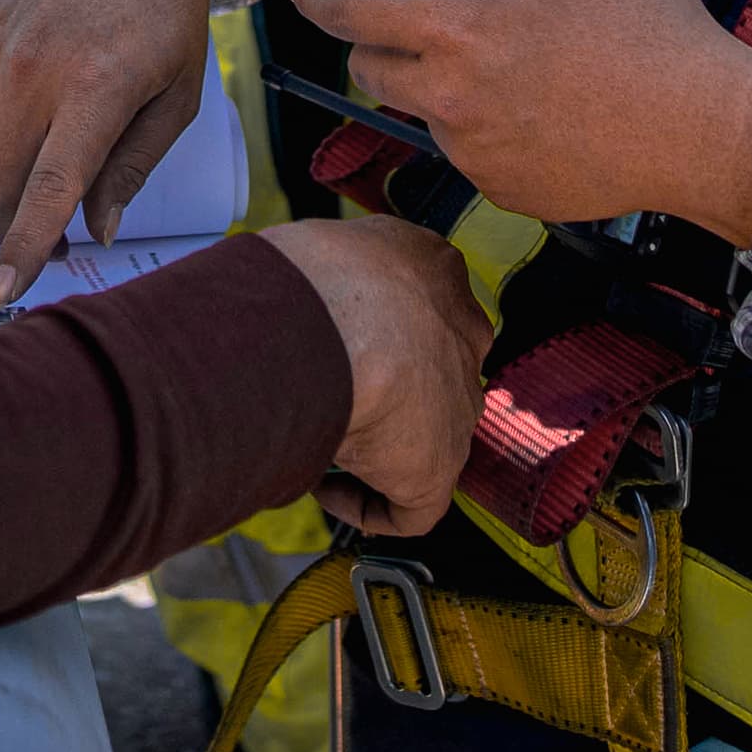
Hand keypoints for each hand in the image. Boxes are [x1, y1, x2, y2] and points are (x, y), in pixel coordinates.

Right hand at [0, 0, 216, 307]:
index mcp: (96, 87)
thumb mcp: (179, 94)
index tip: (6, 294)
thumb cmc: (166, 10)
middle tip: (41, 244)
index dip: (22, 249)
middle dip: (7, 233)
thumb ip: (133, 167)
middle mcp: (32, 70)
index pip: (46, 187)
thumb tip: (93, 231)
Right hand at [253, 216, 491, 535]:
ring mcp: (458, 403)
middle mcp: (462, 333)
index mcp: (433, 268)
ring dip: (370, 444)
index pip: (417, 304)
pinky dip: (364, 504)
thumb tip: (288, 297)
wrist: (329, 318)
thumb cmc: (307, 272)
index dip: (374, 334)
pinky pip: (409, 506)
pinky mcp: (439, 465)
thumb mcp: (320, 245)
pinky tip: (321, 484)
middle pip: (428, 371)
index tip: (331, 348)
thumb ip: (325, 271)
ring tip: (310, 437)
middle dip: (380, 390)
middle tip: (322, 394)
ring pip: (420, 434)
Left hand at [282, 0, 751, 245]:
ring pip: (422, 111)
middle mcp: (450, 98)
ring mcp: (473, 153)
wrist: (709, 132)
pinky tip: (545, 111)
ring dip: (441, 86)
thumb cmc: (650, 26)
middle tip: (433, 20)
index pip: (350, 14)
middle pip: (370, 69)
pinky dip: (485, 128)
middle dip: (380, 41)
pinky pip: (467, 153)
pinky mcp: (501, 192)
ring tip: (520, 66)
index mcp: (460, 29)